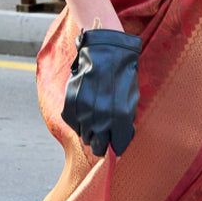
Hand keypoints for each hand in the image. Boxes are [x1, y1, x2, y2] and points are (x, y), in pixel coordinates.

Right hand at [61, 28, 140, 157]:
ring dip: (90, 132)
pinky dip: (79, 121)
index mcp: (121, 119)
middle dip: (102, 145)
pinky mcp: (71, 107)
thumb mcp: (131, 100)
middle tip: (104, 138)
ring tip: (95, 118)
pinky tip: (86, 110)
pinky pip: (74, 125)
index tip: (115, 146)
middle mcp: (101, 120)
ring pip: (85, 137)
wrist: (104, 53)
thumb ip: (125, 123)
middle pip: (99, 147)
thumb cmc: (121, 76)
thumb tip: (118, 140)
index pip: (118, 146)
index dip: (117, 147)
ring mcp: (84, 114)